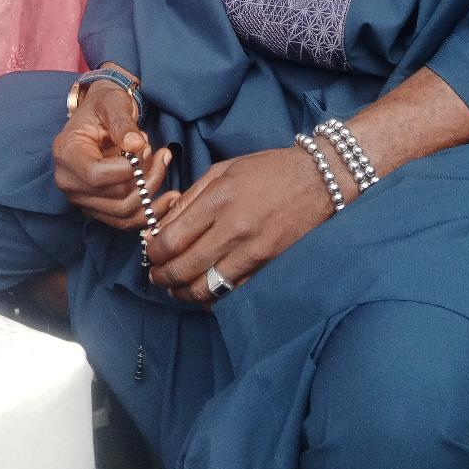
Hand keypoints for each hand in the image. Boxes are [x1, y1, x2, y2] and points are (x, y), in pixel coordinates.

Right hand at [52, 82, 177, 230]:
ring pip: (123, 213)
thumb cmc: (105, 105)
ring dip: (152, 193)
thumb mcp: (113, 103)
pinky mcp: (96, 208)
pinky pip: (124, 221)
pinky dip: (150, 212)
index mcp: (66, 153)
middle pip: (114, 197)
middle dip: (146, 178)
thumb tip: (136, 146)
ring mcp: (81, 199)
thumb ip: (122, 123)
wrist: (100, 115)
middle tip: (161, 154)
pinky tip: (170, 199)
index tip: (146, 150)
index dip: (127, 169)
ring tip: (163, 164)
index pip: (96, 175)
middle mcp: (68, 181)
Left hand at [145, 146, 337, 304]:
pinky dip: (212, 298)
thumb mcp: (223, 170)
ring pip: (206, 287)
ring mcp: (253, 250)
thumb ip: (190, 198)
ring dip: (183, 293)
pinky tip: (203, 293)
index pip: (172, 238)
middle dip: (162, 277)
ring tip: (175, 288)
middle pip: (184, 267)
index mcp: (219, 198)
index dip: (153, 253)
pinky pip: (232, 292)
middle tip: (156, 276)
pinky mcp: (268, 265)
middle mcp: (234, 227)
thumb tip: (161, 227)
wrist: (318, 180)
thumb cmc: (268, 170)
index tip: (150, 254)